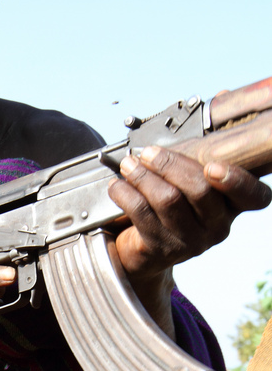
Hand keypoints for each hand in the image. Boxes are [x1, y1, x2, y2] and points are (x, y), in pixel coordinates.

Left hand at [108, 146, 270, 283]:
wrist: (142, 251)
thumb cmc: (168, 207)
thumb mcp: (186, 183)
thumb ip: (192, 161)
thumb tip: (196, 119)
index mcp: (231, 206)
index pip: (253, 197)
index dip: (236, 181)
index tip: (212, 167)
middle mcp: (217, 227)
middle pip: (200, 190)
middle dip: (170, 165)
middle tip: (148, 153)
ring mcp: (191, 242)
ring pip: (169, 200)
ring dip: (143, 177)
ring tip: (128, 165)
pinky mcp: (163, 249)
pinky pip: (143, 214)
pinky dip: (126, 194)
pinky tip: (117, 186)